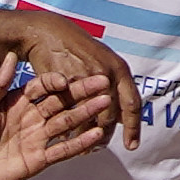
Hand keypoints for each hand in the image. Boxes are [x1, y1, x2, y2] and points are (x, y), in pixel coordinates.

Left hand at [0, 67, 117, 179]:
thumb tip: (10, 55)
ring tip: (105, 103)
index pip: (42, 87)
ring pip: (66, 123)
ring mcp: (36, 138)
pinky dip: (79, 142)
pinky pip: (62, 149)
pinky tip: (96, 134)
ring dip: (85, 113)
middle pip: (60, 102)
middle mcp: (30, 117)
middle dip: (81, 92)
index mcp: (16, 102)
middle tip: (102, 83)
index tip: (68, 77)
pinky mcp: (38, 159)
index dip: (55, 81)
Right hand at [3, 13, 141, 149]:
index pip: (132, 105)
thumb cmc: (75, 47)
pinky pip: (67, 113)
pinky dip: (67, 127)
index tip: (132, 146)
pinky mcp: (62, 84)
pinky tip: (65, 134)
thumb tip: (123, 114)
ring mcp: (83, 79)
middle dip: (105, 136)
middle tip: (99, 147)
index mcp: (119, 69)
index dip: (133, 128)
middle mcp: (105, 75)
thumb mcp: (102, 60)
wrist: (46, 32)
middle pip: (110, 116)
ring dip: (85, 135)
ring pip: (89, 118)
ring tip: (82, 146)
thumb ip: (114, 84)